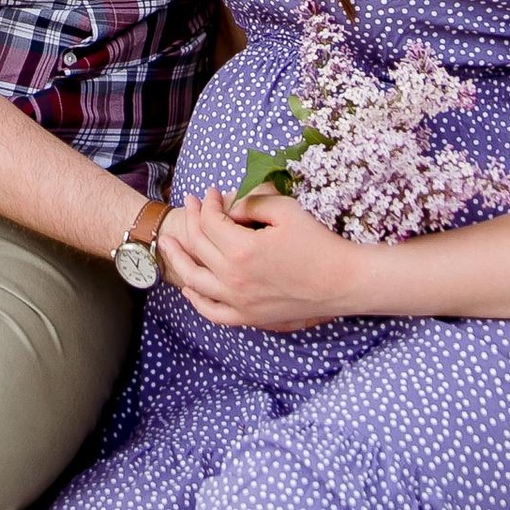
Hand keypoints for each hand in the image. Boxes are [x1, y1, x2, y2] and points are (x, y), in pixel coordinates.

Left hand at [158, 186, 358, 331]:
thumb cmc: (318, 243)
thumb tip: (226, 205)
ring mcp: (239, 302)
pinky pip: (212, 313)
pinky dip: (196, 300)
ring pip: (195, 280)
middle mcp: (233, 279)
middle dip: (192, 219)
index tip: (213, 192)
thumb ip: (250, 203)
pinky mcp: (249, 318)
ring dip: (178, 258)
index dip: (209, 203)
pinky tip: (189, 288)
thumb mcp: (285, 211)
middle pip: (199, 245)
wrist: (342, 282)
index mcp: (241, 250)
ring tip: (168, 243)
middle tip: (192, 204)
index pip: (210, 221)